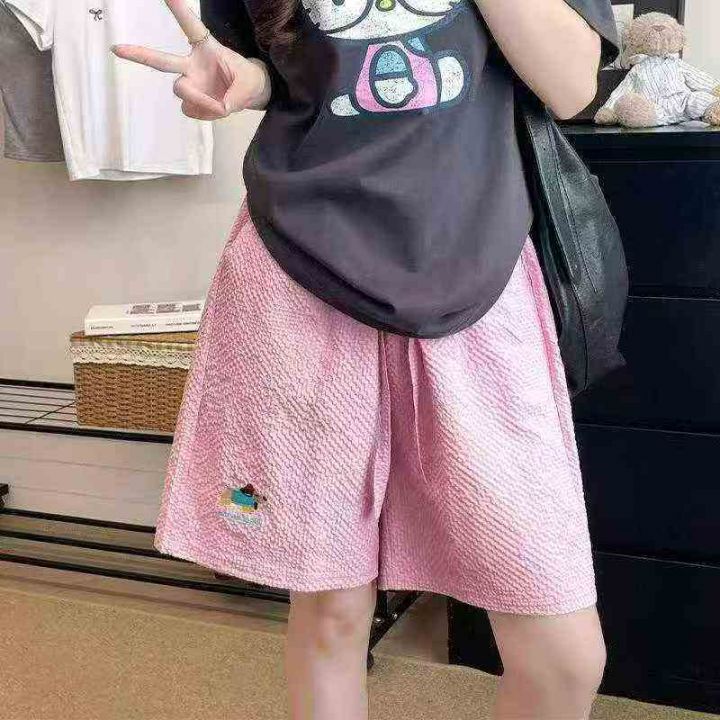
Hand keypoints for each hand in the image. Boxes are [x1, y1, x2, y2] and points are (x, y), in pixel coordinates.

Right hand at [111, 0, 270, 118]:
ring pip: (182, 93)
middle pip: (162, 61)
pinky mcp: (191, 102)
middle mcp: (192, 65)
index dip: (177, 9)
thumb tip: (221, 108)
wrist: (249, 95)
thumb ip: (236, 96)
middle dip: (139, 54)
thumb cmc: (248, 80)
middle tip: (117, 48)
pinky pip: (191, 111)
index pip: (190, 26)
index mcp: (206, 48)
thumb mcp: (250, 84)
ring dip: (201, 101)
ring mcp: (189, 84)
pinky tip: (216, 109)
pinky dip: (205, 114)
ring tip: (222, 104)